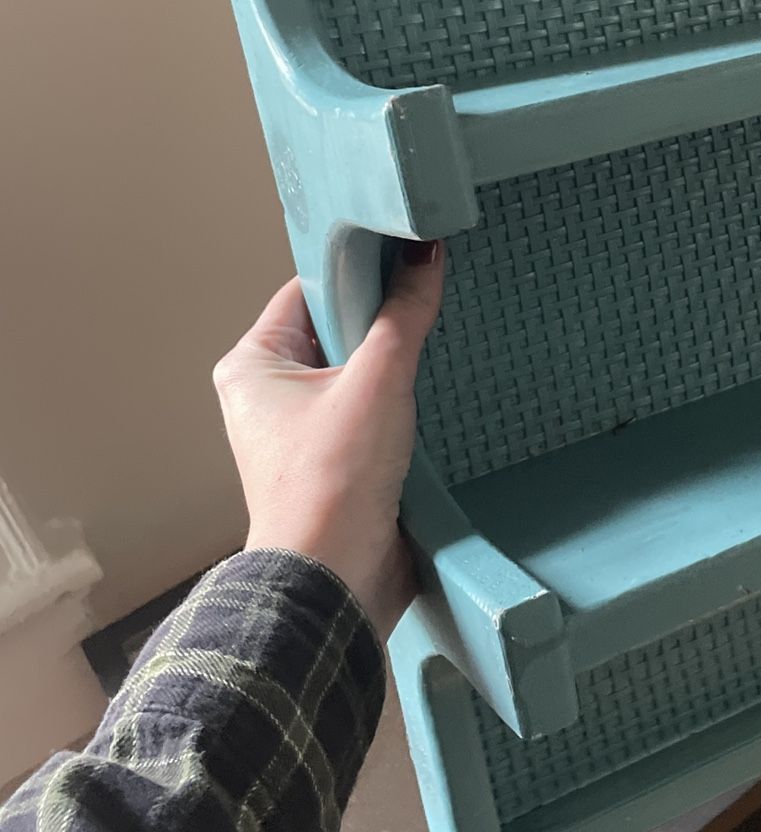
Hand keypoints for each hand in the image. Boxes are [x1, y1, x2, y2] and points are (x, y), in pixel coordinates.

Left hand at [213, 241, 444, 635]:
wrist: (334, 582)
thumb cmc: (333, 480)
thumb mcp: (378, 380)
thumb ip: (406, 312)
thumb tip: (427, 251)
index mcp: (252, 364)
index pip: (308, 289)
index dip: (358, 268)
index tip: (409, 249)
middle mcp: (266, 395)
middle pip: (336, 329)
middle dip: (382, 320)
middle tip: (432, 299)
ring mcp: (298, 433)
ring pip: (356, 373)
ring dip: (394, 368)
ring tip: (437, 349)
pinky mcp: (331, 465)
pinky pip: (368, 414)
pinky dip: (397, 406)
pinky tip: (433, 398)